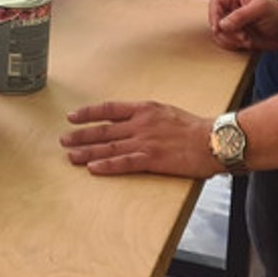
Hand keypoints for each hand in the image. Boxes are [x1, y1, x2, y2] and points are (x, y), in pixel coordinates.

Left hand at [60, 100, 215, 177]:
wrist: (213, 140)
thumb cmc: (194, 128)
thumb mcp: (166, 112)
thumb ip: (146, 116)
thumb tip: (130, 120)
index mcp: (144, 109)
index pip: (109, 109)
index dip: (88, 113)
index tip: (72, 117)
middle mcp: (141, 124)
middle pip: (104, 130)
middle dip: (81, 135)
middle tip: (63, 140)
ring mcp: (145, 141)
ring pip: (109, 147)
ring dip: (87, 151)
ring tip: (70, 156)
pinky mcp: (152, 159)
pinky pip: (124, 163)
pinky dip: (106, 165)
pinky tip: (92, 168)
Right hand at [208, 0, 277, 51]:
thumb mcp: (261, 10)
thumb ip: (241, 15)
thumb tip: (222, 24)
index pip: (215, 3)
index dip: (214, 16)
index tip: (219, 28)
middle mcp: (230, 7)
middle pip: (214, 20)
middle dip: (226, 31)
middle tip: (243, 36)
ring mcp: (231, 22)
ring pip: (218, 33)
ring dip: (230, 39)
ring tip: (246, 39)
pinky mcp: (234, 34)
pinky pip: (223, 41)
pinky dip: (232, 45)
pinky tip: (246, 42)